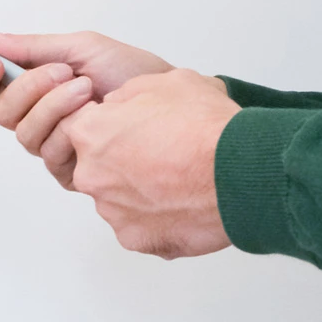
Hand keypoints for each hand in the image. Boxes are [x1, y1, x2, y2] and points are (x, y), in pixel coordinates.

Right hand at [0, 30, 172, 186]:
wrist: (167, 100)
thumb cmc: (131, 72)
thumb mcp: (82, 48)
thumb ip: (33, 47)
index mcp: (34, 87)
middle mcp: (37, 118)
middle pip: (2, 113)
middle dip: (29, 89)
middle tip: (64, 72)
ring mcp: (52, 144)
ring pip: (25, 134)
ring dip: (55, 108)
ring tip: (89, 91)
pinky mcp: (69, 170)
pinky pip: (50, 155)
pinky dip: (69, 132)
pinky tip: (93, 118)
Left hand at [61, 69, 238, 258]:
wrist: (238, 172)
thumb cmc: (205, 126)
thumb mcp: (167, 82)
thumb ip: (129, 95)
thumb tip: (117, 106)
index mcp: (91, 134)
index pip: (83, 128)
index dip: (112, 124)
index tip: (136, 127)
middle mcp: (91, 175)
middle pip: (100, 166)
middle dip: (127, 160)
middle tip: (164, 154)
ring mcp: (111, 211)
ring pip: (120, 198)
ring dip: (144, 190)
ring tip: (181, 181)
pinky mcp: (134, 239)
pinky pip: (141, 226)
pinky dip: (160, 218)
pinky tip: (185, 204)